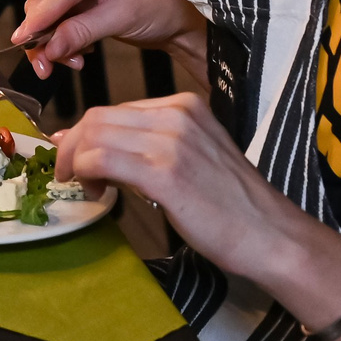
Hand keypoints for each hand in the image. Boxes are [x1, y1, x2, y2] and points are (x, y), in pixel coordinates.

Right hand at [14, 0, 206, 76]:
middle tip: (46, 67)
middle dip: (43, 35)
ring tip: (72, 62)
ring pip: (46, 11)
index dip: (39, 18)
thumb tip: (49, 49)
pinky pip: (56, 16)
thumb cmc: (159, 7)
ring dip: (51, 40)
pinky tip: (78, 52)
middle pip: (44, 0)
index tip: (22, 41)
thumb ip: (82, 32)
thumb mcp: (122, 19)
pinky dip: (60, 37)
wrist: (176, 12)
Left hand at [53, 93, 304, 278]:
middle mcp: (176, 115)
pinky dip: (85, 174)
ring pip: (94, 136)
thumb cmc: (231, 204)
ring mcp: (171, 141)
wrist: (270, 235)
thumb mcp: (192, 155)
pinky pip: (101, 160)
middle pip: (98, 118)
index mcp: (184, 106)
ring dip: (76, 163)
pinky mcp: (165, 172)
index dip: (85, 134)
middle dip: (72, 146)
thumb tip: (93, 145)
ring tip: (90, 189)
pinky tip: (98, 194)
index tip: (74, 157)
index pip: (114, 109)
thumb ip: (149, 144)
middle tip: (70, 175)